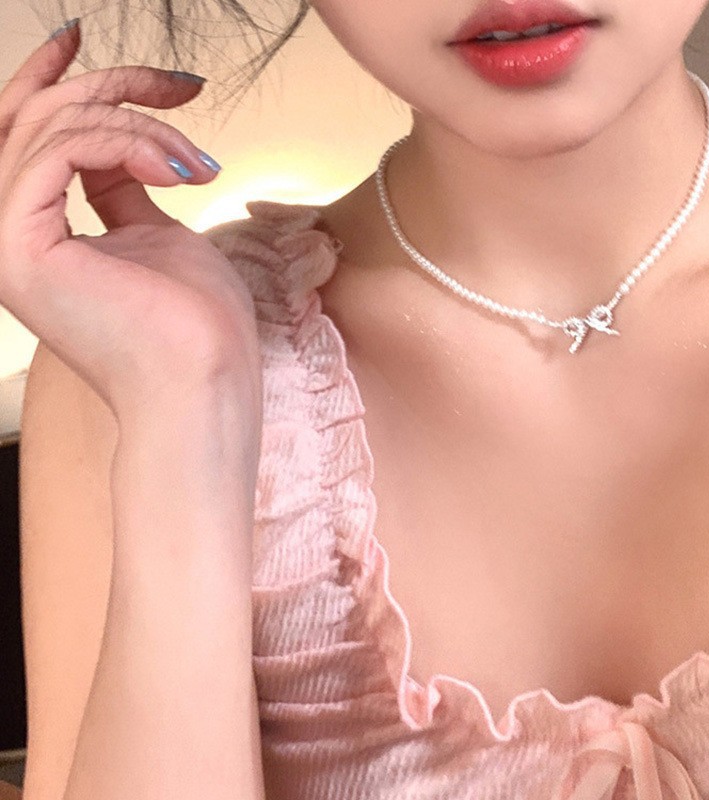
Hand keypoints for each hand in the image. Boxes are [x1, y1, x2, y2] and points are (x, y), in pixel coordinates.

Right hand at [0, 21, 261, 422]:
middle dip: (114, 85)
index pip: (26, 136)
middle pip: (35, 118)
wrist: (205, 383)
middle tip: (183, 87)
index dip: (50, 78)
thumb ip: (123, 190)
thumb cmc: (196, 326)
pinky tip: (177, 170)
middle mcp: (10, 234)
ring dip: (138, 125)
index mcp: (40, 233)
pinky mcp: (19, 249)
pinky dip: (124, 144)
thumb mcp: (160, 236)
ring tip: (198, 162)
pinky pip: (58, 151)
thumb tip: (122, 151)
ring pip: (50, 128)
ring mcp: (6, 244)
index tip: (85, 37)